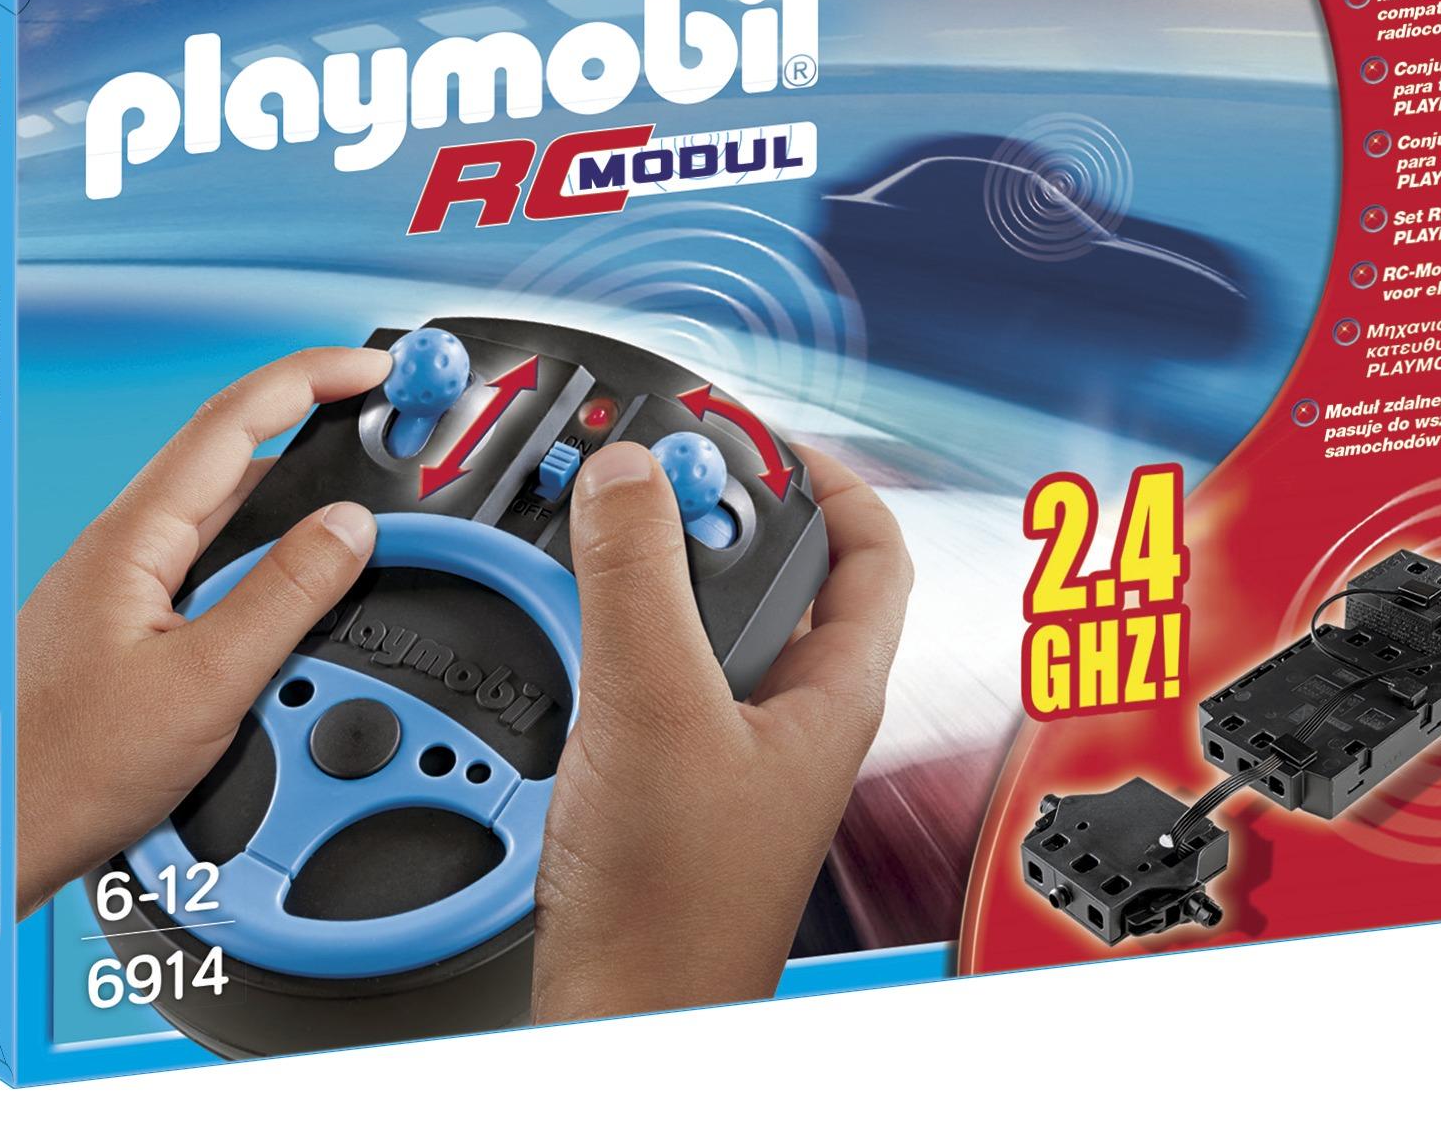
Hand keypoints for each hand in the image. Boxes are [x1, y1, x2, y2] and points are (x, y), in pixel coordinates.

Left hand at [14, 347, 391, 919]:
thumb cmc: (66, 772)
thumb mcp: (206, 683)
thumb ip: (286, 595)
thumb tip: (351, 527)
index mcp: (134, 539)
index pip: (233, 420)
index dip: (311, 379)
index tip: (375, 369)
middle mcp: (123, 547)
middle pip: (232, 455)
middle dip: (315, 424)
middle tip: (386, 424)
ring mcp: (122, 583)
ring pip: (222, 510)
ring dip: (293, 491)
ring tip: (359, 497)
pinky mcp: (128, 621)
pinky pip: (209, 556)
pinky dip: (266, 544)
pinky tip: (296, 574)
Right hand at [532, 441, 911, 1022]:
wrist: (621, 1009)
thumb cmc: (673, 903)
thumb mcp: (656, 709)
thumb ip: (639, 582)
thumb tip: (629, 473)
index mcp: (832, 690)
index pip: (870, 547)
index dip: (824, 473)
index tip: (753, 433)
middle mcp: (791, 710)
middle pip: (780, 567)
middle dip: (719, 508)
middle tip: (653, 469)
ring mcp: (733, 740)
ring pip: (711, 615)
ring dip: (659, 563)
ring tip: (602, 524)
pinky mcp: (673, 767)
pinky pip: (657, 663)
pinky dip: (618, 620)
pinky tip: (570, 616)